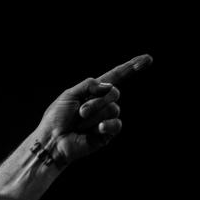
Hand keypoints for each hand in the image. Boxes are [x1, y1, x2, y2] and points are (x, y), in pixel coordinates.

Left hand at [36, 54, 152, 166]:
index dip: (131, 67)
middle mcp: (102, 104)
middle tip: (80, 113)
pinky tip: (98, 129)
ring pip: (112, 109)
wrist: (52, 141)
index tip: (147, 59)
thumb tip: (109, 86)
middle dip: (96, 101)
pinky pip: (117, 124)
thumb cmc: (56, 119)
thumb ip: (89, 85)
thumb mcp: (69, 95)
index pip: (115, 77)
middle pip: (114, 93)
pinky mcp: (107, 133)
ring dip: (94, 115)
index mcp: (93, 92)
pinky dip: (108, 125)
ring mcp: (106, 118)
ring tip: (80, 124)